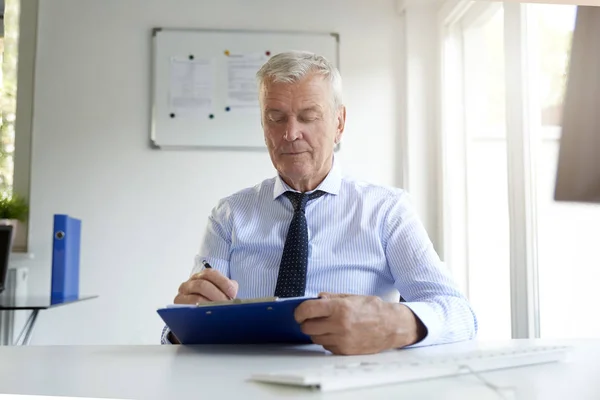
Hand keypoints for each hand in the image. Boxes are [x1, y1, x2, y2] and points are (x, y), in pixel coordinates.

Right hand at [168, 269, 238, 343]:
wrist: (198, 313)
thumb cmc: (213, 300)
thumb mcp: (222, 292)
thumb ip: (229, 290)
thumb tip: (236, 297)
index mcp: (203, 275)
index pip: (211, 274)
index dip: (223, 283)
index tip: (233, 294)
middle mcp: (192, 282)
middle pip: (203, 285)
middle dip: (217, 296)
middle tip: (226, 305)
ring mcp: (183, 293)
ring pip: (195, 297)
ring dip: (209, 305)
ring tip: (219, 311)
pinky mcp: (178, 304)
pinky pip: (188, 307)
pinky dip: (199, 311)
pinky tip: (207, 315)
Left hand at [294, 293, 425, 354]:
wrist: (391, 326)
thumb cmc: (372, 309)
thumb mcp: (352, 297)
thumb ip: (331, 298)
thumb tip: (316, 299)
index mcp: (340, 308)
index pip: (307, 310)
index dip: (299, 311)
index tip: (298, 312)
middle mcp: (339, 325)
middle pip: (307, 327)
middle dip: (306, 322)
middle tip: (311, 318)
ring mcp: (342, 340)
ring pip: (315, 338)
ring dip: (317, 332)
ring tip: (327, 325)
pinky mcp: (345, 351)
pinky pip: (326, 347)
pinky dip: (327, 340)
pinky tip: (336, 334)